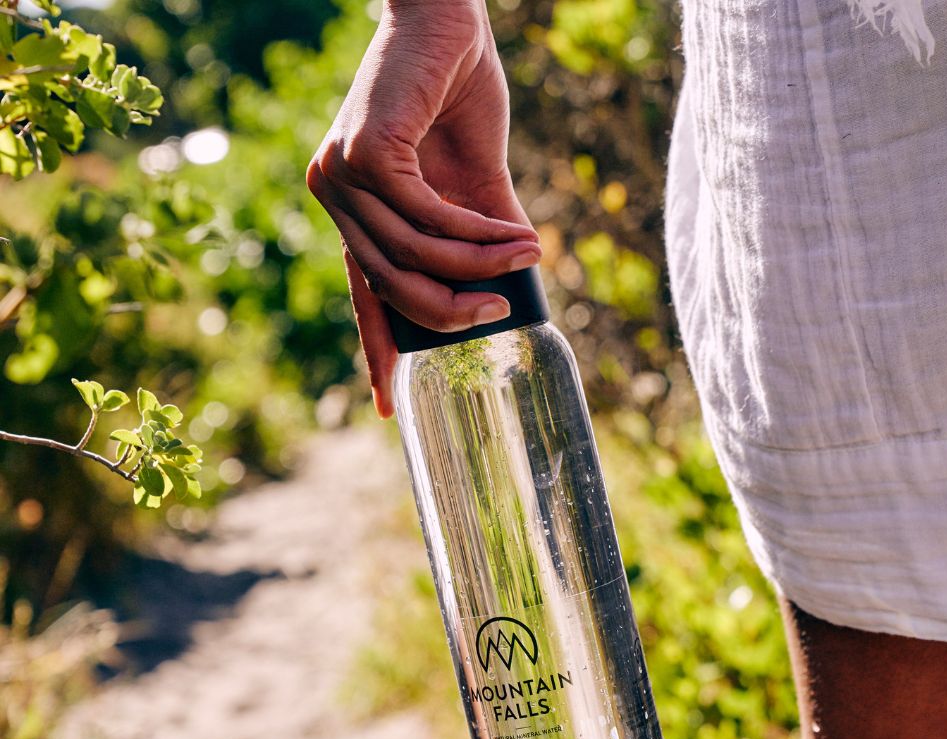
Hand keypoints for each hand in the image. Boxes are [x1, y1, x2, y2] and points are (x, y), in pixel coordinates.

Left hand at [307, 0, 540, 416]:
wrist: (448, 13)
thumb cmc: (456, 91)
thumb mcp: (475, 180)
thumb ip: (482, 233)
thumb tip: (516, 286)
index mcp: (356, 212)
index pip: (363, 295)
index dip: (377, 352)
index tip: (389, 407)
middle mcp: (337, 198)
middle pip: (390, 288)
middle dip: (450, 313)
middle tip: (501, 314)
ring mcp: (342, 176)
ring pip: (413, 257)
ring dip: (477, 268)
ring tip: (526, 260)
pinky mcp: (365, 152)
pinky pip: (429, 219)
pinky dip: (475, 235)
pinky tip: (513, 237)